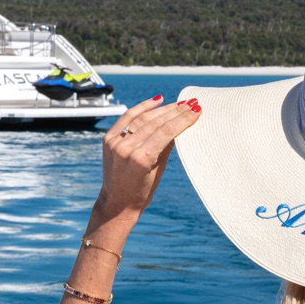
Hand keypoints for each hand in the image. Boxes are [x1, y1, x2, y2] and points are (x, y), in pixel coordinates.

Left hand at [95, 96, 200, 223]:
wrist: (116, 202)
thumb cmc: (141, 192)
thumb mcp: (158, 171)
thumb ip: (167, 147)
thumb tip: (180, 126)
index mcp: (141, 159)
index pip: (166, 132)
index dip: (182, 119)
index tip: (196, 110)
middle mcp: (126, 148)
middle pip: (155, 123)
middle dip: (175, 112)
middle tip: (191, 103)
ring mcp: (115, 142)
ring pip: (142, 118)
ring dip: (162, 109)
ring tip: (179, 103)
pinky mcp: (108, 139)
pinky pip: (127, 118)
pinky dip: (141, 108)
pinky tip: (156, 101)